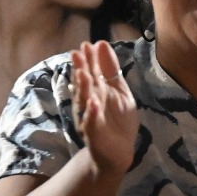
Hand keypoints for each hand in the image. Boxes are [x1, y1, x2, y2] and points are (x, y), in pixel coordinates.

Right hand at [70, 41, 138, 176]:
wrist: (118, 152)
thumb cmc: (117, 119)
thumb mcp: (119, 91)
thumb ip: (111, 70)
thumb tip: (101, 43)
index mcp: (96, 91)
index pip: (91, 72)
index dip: (88, 59)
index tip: (86, 45)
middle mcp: (88, 103)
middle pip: (84, 85)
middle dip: (81, 70)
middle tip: (77, 54)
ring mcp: (89, 118)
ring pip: (84, 102)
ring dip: (82, 88)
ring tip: (82, 74)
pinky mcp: (93, 134)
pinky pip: (91, 124)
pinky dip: (91, 114)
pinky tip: (93, 104)